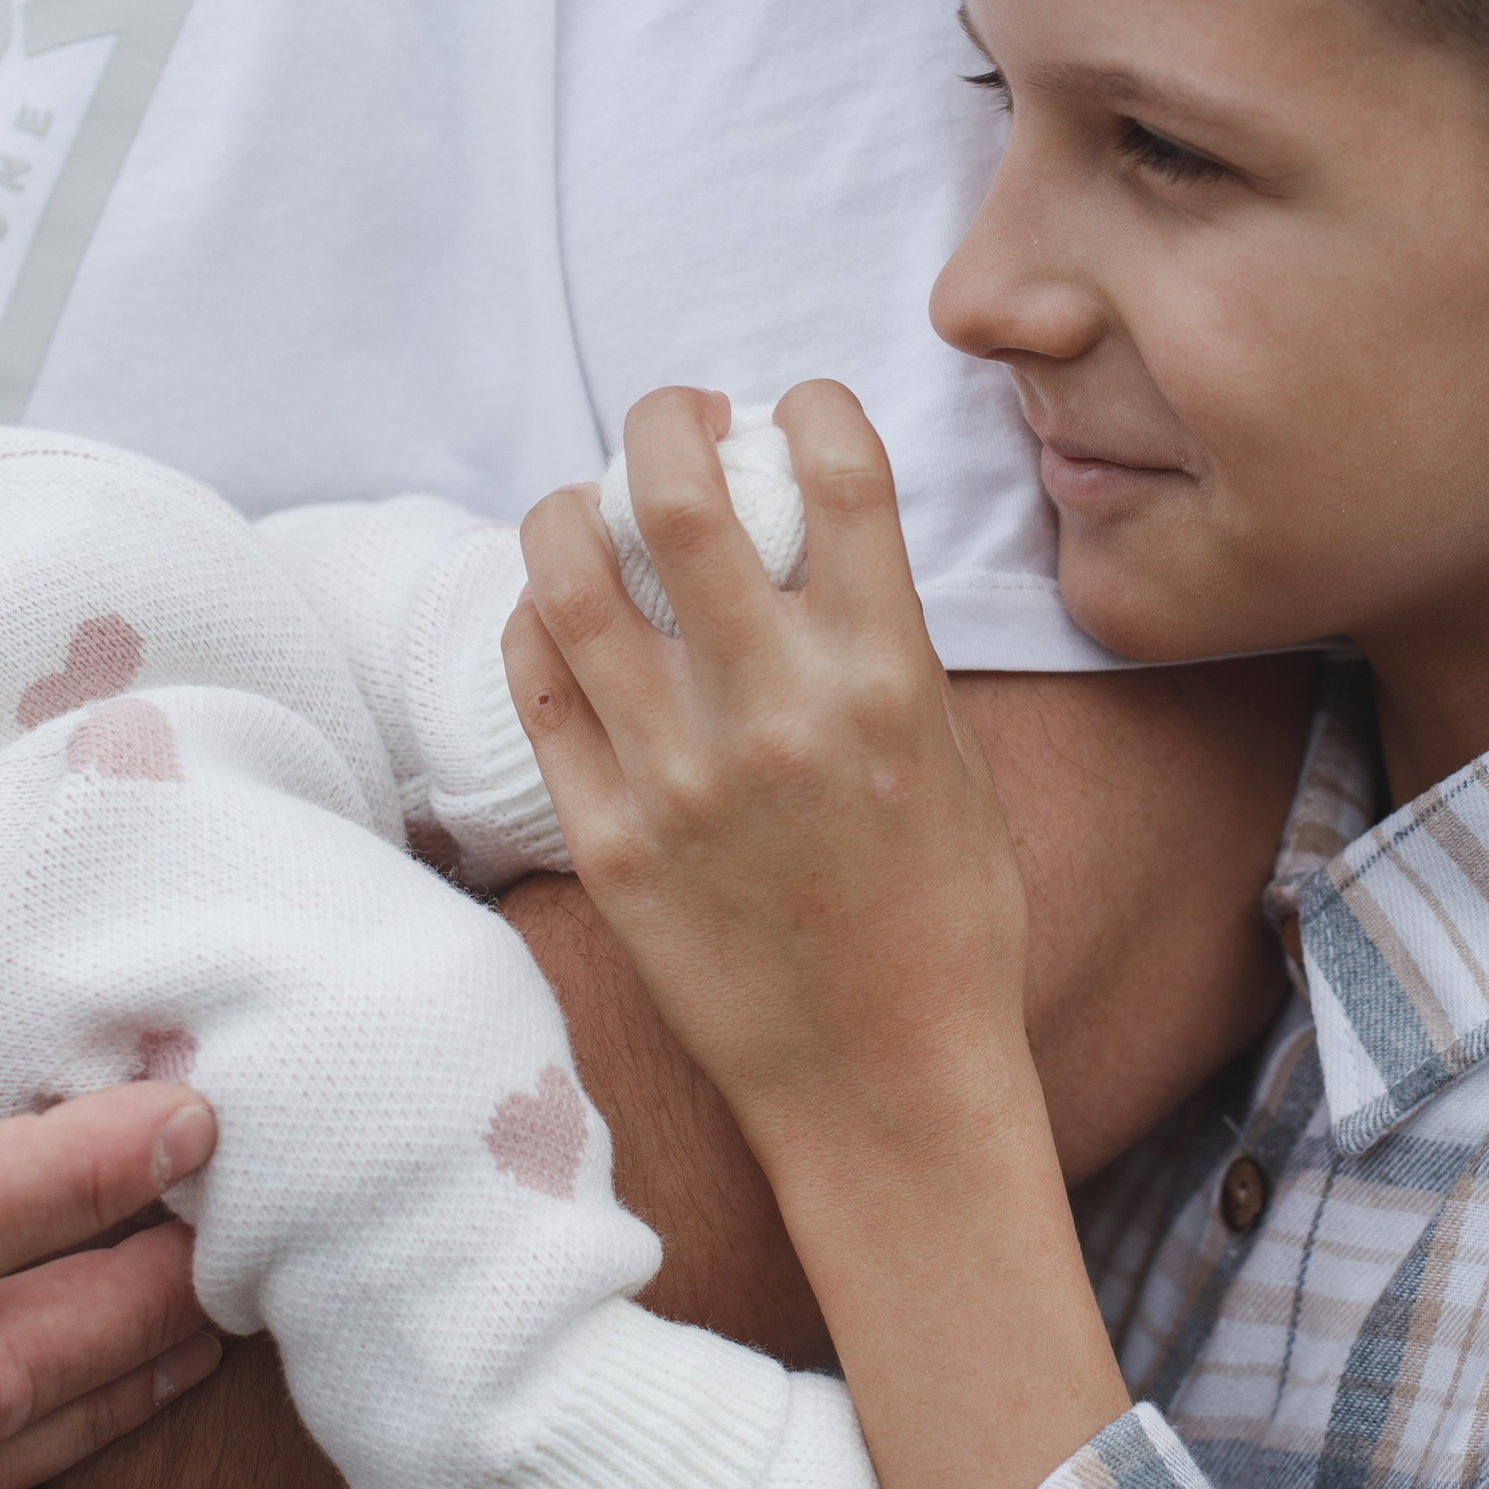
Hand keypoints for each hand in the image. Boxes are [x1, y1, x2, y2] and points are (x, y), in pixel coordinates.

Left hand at [512, 386, 1131, 1488]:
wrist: (887, 1084)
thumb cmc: (945, 921)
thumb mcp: (952, 758)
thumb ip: (879, 644)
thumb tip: (809, 535)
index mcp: (886, 678)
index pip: (840, 471)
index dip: (811, 404)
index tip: (794, 408)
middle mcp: (776, 712)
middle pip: (683, 495)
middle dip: (667, 418)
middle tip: (673, 418)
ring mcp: (678, 777)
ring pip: (574, 579)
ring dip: (574, 506)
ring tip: (593, 503)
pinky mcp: (609, 840)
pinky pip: (537, 686)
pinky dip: (538, 617)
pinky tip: (559, 610)